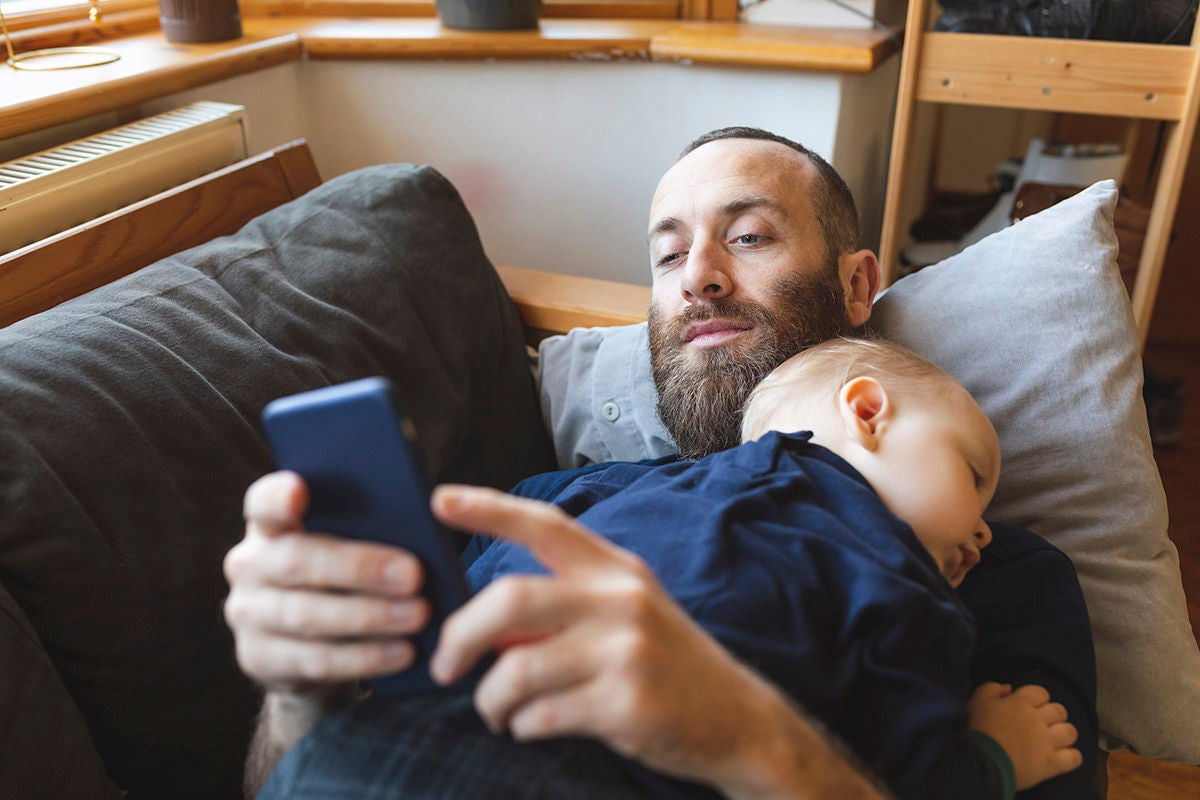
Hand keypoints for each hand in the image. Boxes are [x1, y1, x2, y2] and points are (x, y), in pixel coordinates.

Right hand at [223, 471, 430, 692]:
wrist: (311, 642)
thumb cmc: (343, 574)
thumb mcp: (349, 543)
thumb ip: (367, 526)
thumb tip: (420, 518)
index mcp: (269, 522)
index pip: (264, 501)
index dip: (279, 496)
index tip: (301, 490)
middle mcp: (248, 564)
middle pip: (296, 561)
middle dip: (360, 568)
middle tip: (414, 575)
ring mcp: (247, 613)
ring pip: (307, 615)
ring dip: (369, 617)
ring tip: (419, 616)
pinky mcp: (258, 658)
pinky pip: (315, 660)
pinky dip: (364, 657)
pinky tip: (402, 652)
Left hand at [427, 484, 884, 799]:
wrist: (738, 720)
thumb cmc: (665, 665)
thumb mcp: (622, 618)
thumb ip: (559, 611)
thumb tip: (484, 630)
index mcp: (614, 568)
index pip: (543, 524)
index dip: (488, 509)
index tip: (439, 500)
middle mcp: (620, 599)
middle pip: (509, 598)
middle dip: (461, 636)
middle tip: (443, 666)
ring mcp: (625, 651)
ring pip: (516, 668)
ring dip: (490, 700)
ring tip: (497, 712)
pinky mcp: (626, 704)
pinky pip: (541, 715)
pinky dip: (523, 726)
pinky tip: (534, 726)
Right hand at [968, 682, 1081, 789]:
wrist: (979, 762)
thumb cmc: (976, 730)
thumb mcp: (976, 702)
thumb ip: (992, 689)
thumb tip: (1008, 687)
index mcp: (1020, 703)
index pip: (1041, 692)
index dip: (1037, 698)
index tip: (1028, 706)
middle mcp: (1038, 719)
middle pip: (1059, 711)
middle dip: (1052, 715)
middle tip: (1041, 724)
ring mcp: (1047, 742)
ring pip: (1070, 732)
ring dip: (1063, 734)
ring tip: (1053, 740)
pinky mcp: (1051, 764)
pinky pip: (1074, 758)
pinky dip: (1071, 756)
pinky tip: (1062, 757)